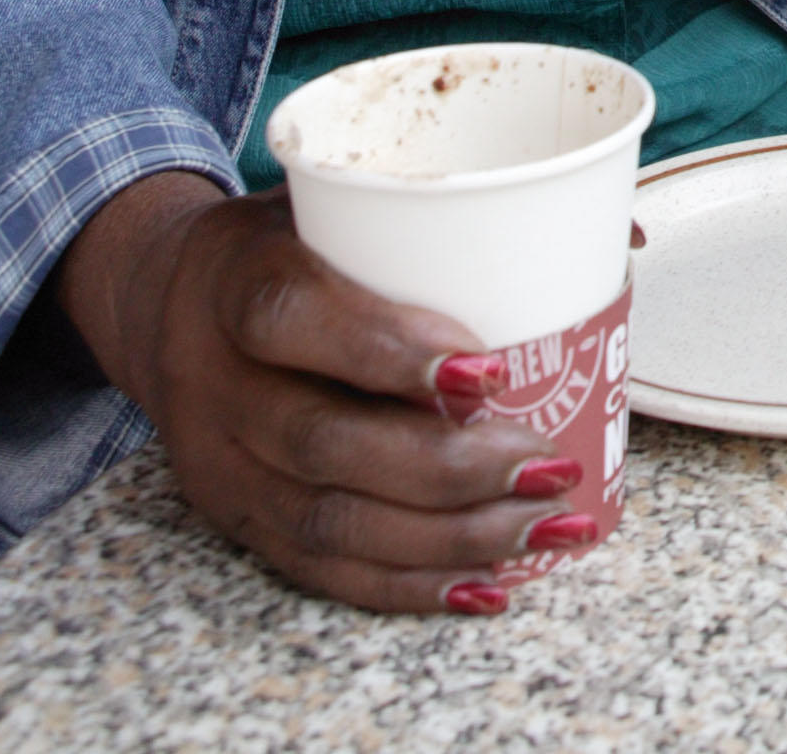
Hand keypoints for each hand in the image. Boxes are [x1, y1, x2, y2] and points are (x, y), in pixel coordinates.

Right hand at [51, 173, 571, 613]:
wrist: (164, 300)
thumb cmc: (291, 242)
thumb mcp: (344, 201)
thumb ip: (464, 215)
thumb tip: (623, 237)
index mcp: (238, 278)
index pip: (294, 316)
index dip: (386, 350)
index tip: (486, 370)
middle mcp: (213, 377)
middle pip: (322, 440)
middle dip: (448, 469)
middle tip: (548, 464)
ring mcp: (217, 459)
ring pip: (327, 520)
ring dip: (448, 537)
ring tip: (544, 525)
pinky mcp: (233, 518)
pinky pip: (317, 569)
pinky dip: (407, 585)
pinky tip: (485, 585)